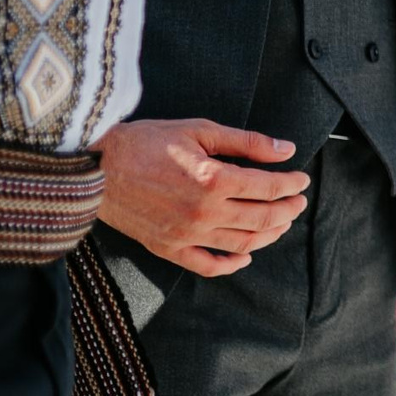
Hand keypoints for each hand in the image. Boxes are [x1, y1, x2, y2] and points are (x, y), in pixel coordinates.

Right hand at [98, 119, 307, 277]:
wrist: (95, 167)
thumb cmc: (145, 143)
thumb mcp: (200, 130)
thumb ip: (247, 142)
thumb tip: (286, 149)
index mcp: (214, 179)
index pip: (269, 188)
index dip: (291, 184)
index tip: (301, 179)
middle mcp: (204, 212)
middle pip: (263, 218)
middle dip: (288, 210)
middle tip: (298, 201)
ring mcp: (187, 234)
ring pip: (243, 243)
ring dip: (270, 234)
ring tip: (281, 222)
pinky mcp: (168, 248)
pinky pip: (208, 265)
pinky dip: (232, 264)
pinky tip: (245, 255)